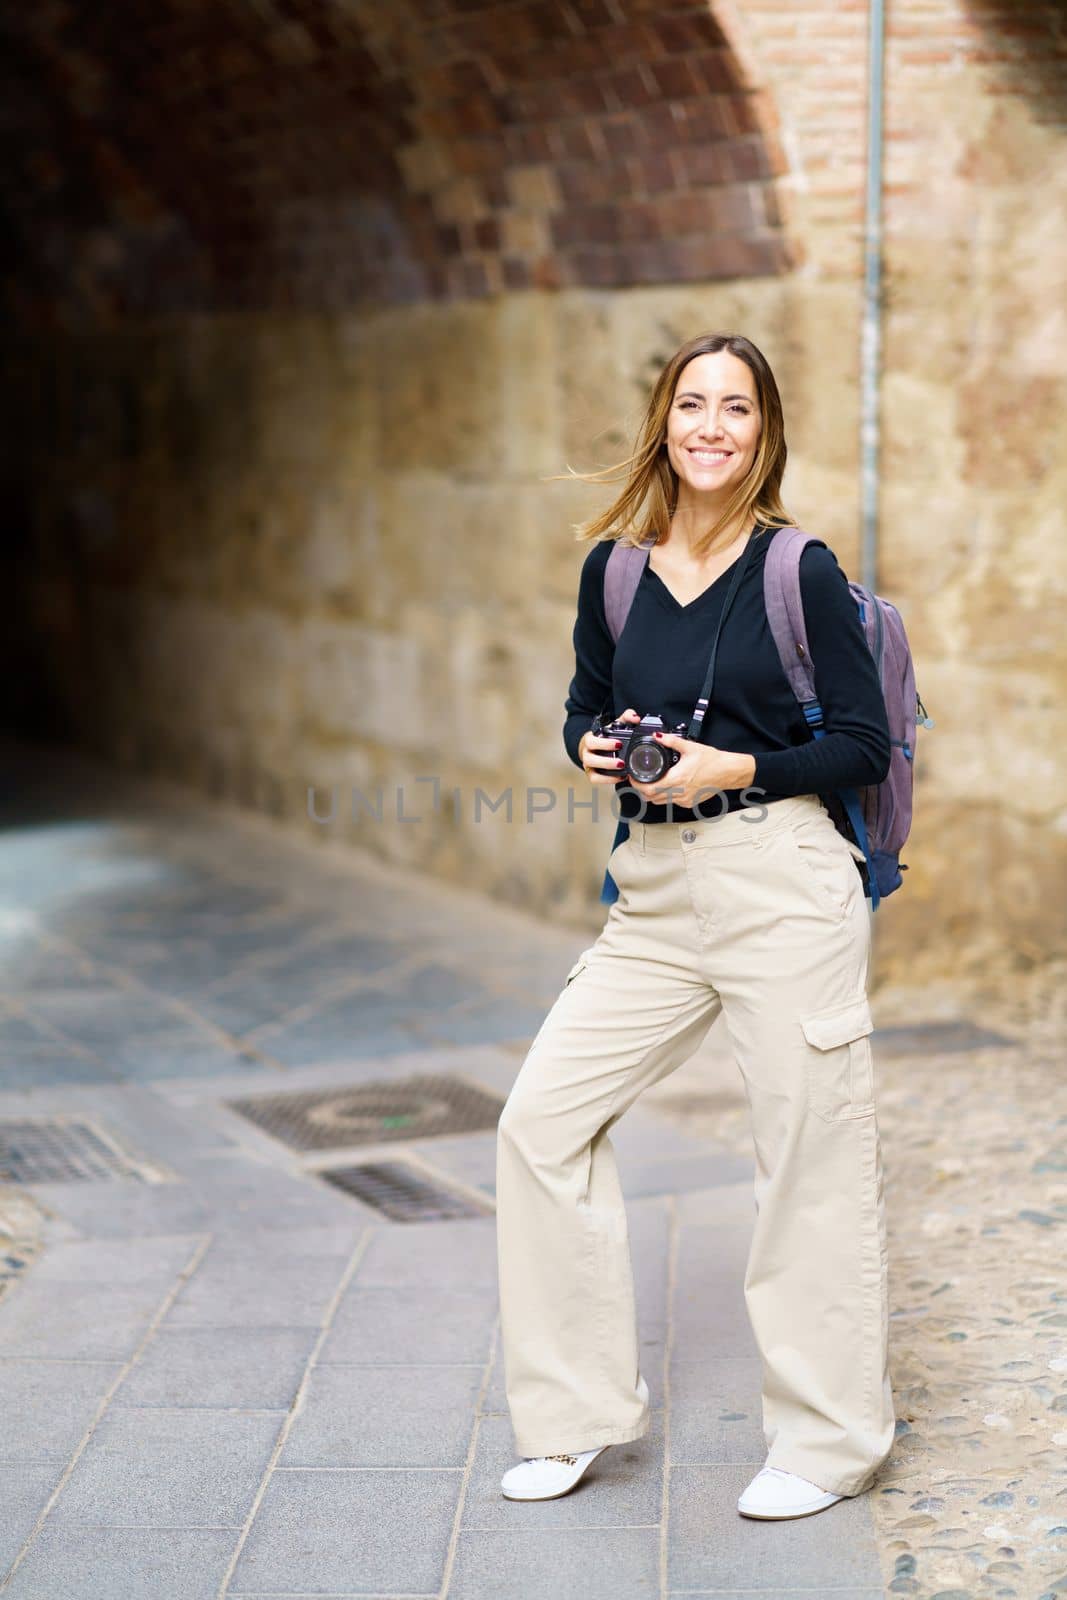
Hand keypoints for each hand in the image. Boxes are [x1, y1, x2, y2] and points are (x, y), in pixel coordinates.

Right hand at [579, 707, 640, 786]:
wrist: (593, 746)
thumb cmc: (605, 736)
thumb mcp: (613, 725)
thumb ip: (625, 718)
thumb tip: (635, 718)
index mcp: (590, 739)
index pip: (591, 741)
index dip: (604, 744)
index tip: (619, 744)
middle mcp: (586, 753)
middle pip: (590, 758)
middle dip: (606, 761)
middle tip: (622, 762)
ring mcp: (588, 765)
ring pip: (592, 771)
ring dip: (608, 772)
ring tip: (622, 770)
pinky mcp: (591, 774)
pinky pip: (596, 779)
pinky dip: (607, 780)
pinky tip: (620, 777)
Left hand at [630, 733, 757, 806]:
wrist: (728, 772)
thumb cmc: (713, 761)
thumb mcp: (690, 747)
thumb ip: (671, 741)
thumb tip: (658, 736)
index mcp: (677, 779)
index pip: (649, 789)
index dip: (637, 785)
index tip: (633, 778)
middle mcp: (679, 792)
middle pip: (650, 798)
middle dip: (642, 790)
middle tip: (640, 780)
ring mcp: (684, 800)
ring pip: (660, 802)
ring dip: (653, 795)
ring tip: (652, 783)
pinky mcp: (690, 803)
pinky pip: (672, 803)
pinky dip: (666, 796)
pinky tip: (669, 786)